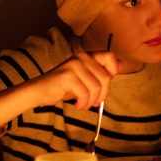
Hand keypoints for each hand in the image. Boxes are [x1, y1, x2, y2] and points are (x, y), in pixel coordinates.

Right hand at [0, 51, 119, 130]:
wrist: (39, 91)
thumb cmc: (64, 86)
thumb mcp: (85, 78)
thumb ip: (101, 71)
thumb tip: (121, 65)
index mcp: (86, 55)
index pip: (110, 56)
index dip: (112, 71)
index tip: (105, 84)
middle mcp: (80, 57)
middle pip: (105, 77)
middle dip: (102, 94)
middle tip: (94, 103)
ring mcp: (73, 65)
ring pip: (96, 88)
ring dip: (91, 101)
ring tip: (84, 104)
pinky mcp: (67, 76)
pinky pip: (85, 94)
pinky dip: (83, 104)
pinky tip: (76, 105)